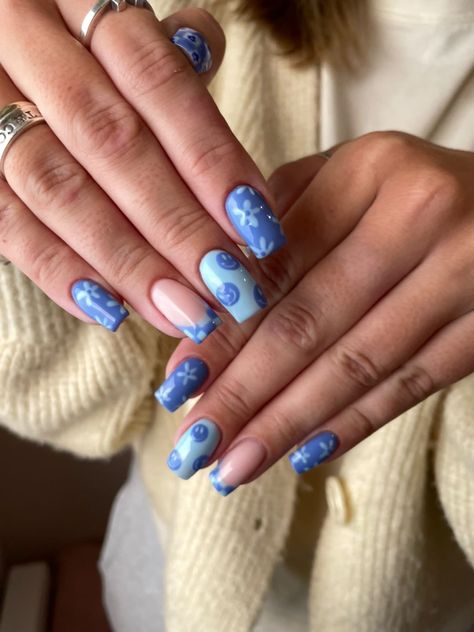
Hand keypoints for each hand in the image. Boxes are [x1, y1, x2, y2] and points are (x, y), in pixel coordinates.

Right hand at [0, 2, 282, 336]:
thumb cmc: (72, 45)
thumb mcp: (113, 25)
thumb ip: (160, 50)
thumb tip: (206, 53)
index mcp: (74, 0)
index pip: (156, 80)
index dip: (210, 159)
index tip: (258, 227)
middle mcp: (21, 42)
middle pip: (110, 142)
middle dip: (176, 223)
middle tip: (228, 286)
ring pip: (55, 188)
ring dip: (126, 260)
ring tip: (182, 311)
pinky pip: (3, 223)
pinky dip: (58, 270)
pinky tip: (111, 310)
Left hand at [159, 132, 473, 491]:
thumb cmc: (413, 193)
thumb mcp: (349, 179)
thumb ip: (281, 225)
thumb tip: (206, 304)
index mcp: (370, 170)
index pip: (275, 268)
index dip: (223, 332)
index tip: (179, 384)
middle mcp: (421, 216)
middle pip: (310, 322)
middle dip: (243, 393)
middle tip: (193, 444)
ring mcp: (465, 274)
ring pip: (358, 365)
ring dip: (288, 424)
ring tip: (233, 467)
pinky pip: (412, 385)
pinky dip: (354, 423)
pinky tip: (305, 454)